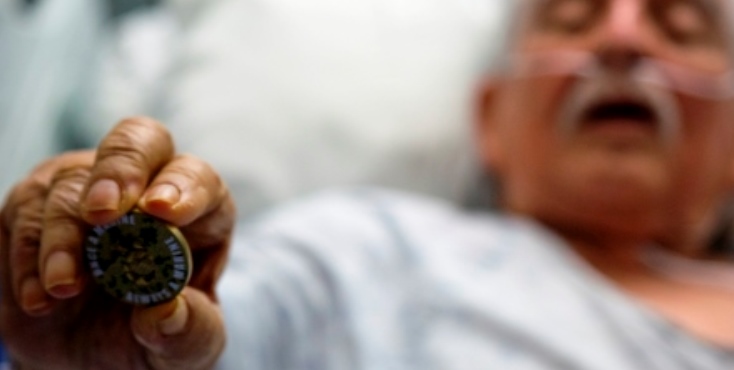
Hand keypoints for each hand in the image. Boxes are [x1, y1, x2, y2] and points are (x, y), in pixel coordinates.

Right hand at [0, 117, 235, 369]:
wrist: (90, 359)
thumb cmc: (151, 339)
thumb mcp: (187, 348)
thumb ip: (189, 330)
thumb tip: (167, 312)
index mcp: (199, 210)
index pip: (196, 176)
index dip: (182, 186)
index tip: (163, 211)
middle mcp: (145, 185)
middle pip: (137, 142)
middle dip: (120, 170)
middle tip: (104, 214)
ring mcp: (88, 188)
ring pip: (71, 183)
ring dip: (64, 235)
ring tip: (65, 288)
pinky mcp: (37, 205)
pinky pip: (25, 209)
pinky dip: (28, 254)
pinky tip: (39, 296)